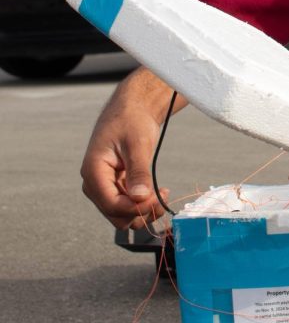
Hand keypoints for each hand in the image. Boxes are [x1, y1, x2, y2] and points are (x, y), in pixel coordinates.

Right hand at [80, 67, 183, 229]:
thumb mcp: (137, 144)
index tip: (157, 199)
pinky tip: (159, 192)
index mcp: (93, 171)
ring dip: (142, 211)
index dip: (135, 208)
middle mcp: (95, 182)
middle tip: (162, 198)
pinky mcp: (116, 185)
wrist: (133, 108)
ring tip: (162, 195)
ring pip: (121, 213)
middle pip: (114, 214)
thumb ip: (138, 171)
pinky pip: (128, 204)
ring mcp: (105, 185)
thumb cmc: (131, 120)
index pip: (111, 204)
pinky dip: (143, 204)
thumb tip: (140, 197)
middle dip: (139, 212)